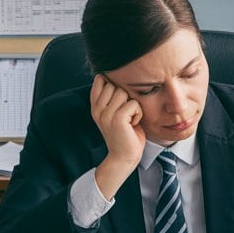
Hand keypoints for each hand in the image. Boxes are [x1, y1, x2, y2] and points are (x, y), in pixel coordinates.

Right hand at [90, 74, 145, 197]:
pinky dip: (138, 113)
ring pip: (124, 92)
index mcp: (95, 106)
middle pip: (115, 84)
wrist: (124, 157)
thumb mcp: (114, 113)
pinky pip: (133, 104)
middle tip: (126, 113)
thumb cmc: (125, 134)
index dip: (113, 84)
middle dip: (126, 96)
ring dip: (133, 105)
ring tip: (130, 118)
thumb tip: (118, 75)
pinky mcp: (117, 119)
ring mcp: (106, 114)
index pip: (100, 80)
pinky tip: (133, 124)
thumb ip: (112, 97)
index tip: (120, 99)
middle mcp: (97, 109)